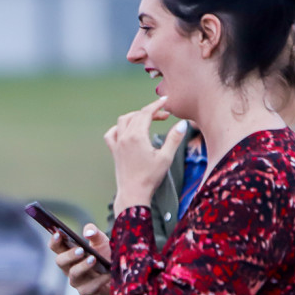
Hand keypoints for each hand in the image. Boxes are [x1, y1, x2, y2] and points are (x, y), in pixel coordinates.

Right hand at [50, 223, 112, 294]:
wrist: (119, 276)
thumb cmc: (106, 256)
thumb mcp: (101, 241)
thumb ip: (94, 233)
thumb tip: (88, 232)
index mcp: (69, 254)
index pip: (56, 247)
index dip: (54, 241)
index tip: (59, 233)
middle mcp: (69, 267)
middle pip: (60, 261)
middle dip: (69, 255)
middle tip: (80, 250)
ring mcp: (76, 281)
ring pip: (74, 274)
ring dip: (83, 266)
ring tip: (94, 259)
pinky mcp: (87, 291)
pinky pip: (89, 287)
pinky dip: (99, 280)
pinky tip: (108, 274)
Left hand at [105, 97, 184, 213]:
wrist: (133, 193)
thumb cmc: (150, 177)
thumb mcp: (166, 157)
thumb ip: (174, 138)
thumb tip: (182, 123)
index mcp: (137, 136)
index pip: (146, 113)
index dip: (156, 105)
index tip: (165, 101)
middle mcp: (124, 137)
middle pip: (136, 115)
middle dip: (150, 111)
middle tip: (164, 115)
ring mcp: (117, 144)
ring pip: (123, 121)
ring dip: (135, 116)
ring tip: (148, 120)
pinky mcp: (114, 151)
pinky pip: (111, 133)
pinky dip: (119, 127)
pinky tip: (127, 130)